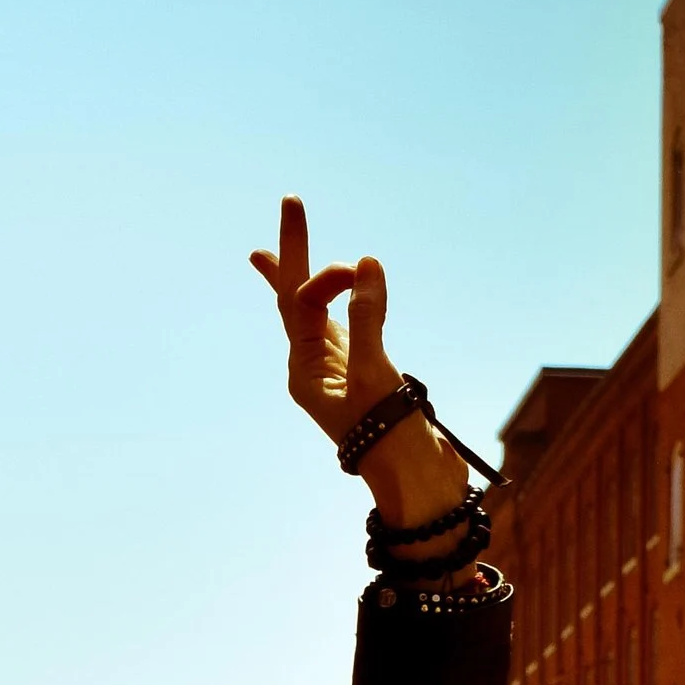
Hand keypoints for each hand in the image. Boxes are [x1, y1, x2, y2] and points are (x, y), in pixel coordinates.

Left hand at [249, 197, 469, 528]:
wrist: (418, 483)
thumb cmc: (391, 438)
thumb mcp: (376, 375)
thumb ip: (368, 318)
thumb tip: (364, 264)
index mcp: (305, 372)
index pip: (300, 303)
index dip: (322, 275)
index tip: (355, 271)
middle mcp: (316, 367)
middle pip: (297, 299)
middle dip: (292, 252)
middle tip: (290, 201)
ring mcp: (341, 369)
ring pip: (317, 313)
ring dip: (303, 279)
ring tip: (266, 253)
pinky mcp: (368, 373)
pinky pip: (347, 327)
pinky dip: (340, 302)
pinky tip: (334, 293)